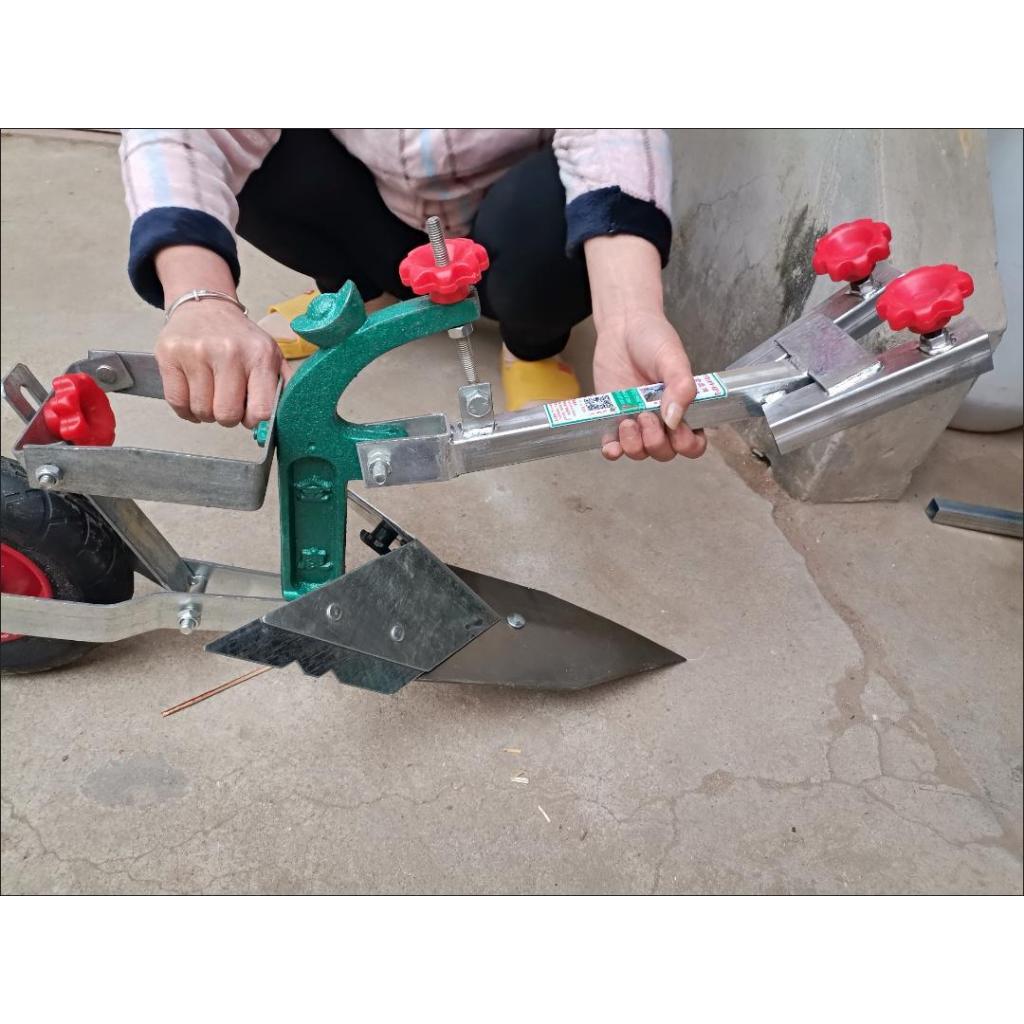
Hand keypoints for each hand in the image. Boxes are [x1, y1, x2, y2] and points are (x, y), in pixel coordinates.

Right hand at [156, 300, 282, 427]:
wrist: (204, 306)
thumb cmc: (240, 338)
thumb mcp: (270, 354)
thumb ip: (282, 385)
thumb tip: (288, 415)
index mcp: (259, 355)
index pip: (260, 410)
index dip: (253, 420)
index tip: (249, 414)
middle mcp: (229, 352)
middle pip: (227, 415)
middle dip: (228, 417)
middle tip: (228, 403)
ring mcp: (196, 352)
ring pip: (201, 411)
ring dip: (207, 412)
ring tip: (211, 395)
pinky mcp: (169, 355)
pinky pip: (177, 402)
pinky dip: (186, 409)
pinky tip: (194, 398)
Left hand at [583, 234, 706, 462]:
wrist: (622, 327)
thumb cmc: (654, 340)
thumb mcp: (672, 359)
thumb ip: (680, 387)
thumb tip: (674, 420)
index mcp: (684, 409)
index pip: (693, 444)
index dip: (687, 445)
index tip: (678, 430)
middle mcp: (662, 421)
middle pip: (665, 452)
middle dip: (657, 441)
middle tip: (648, 415)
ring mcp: (637, 422)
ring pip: (640, 453)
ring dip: (635, 444)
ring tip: (629, 420)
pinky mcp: (613, 419)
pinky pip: (613, 447)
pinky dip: (612, 451)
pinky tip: (611, 446)